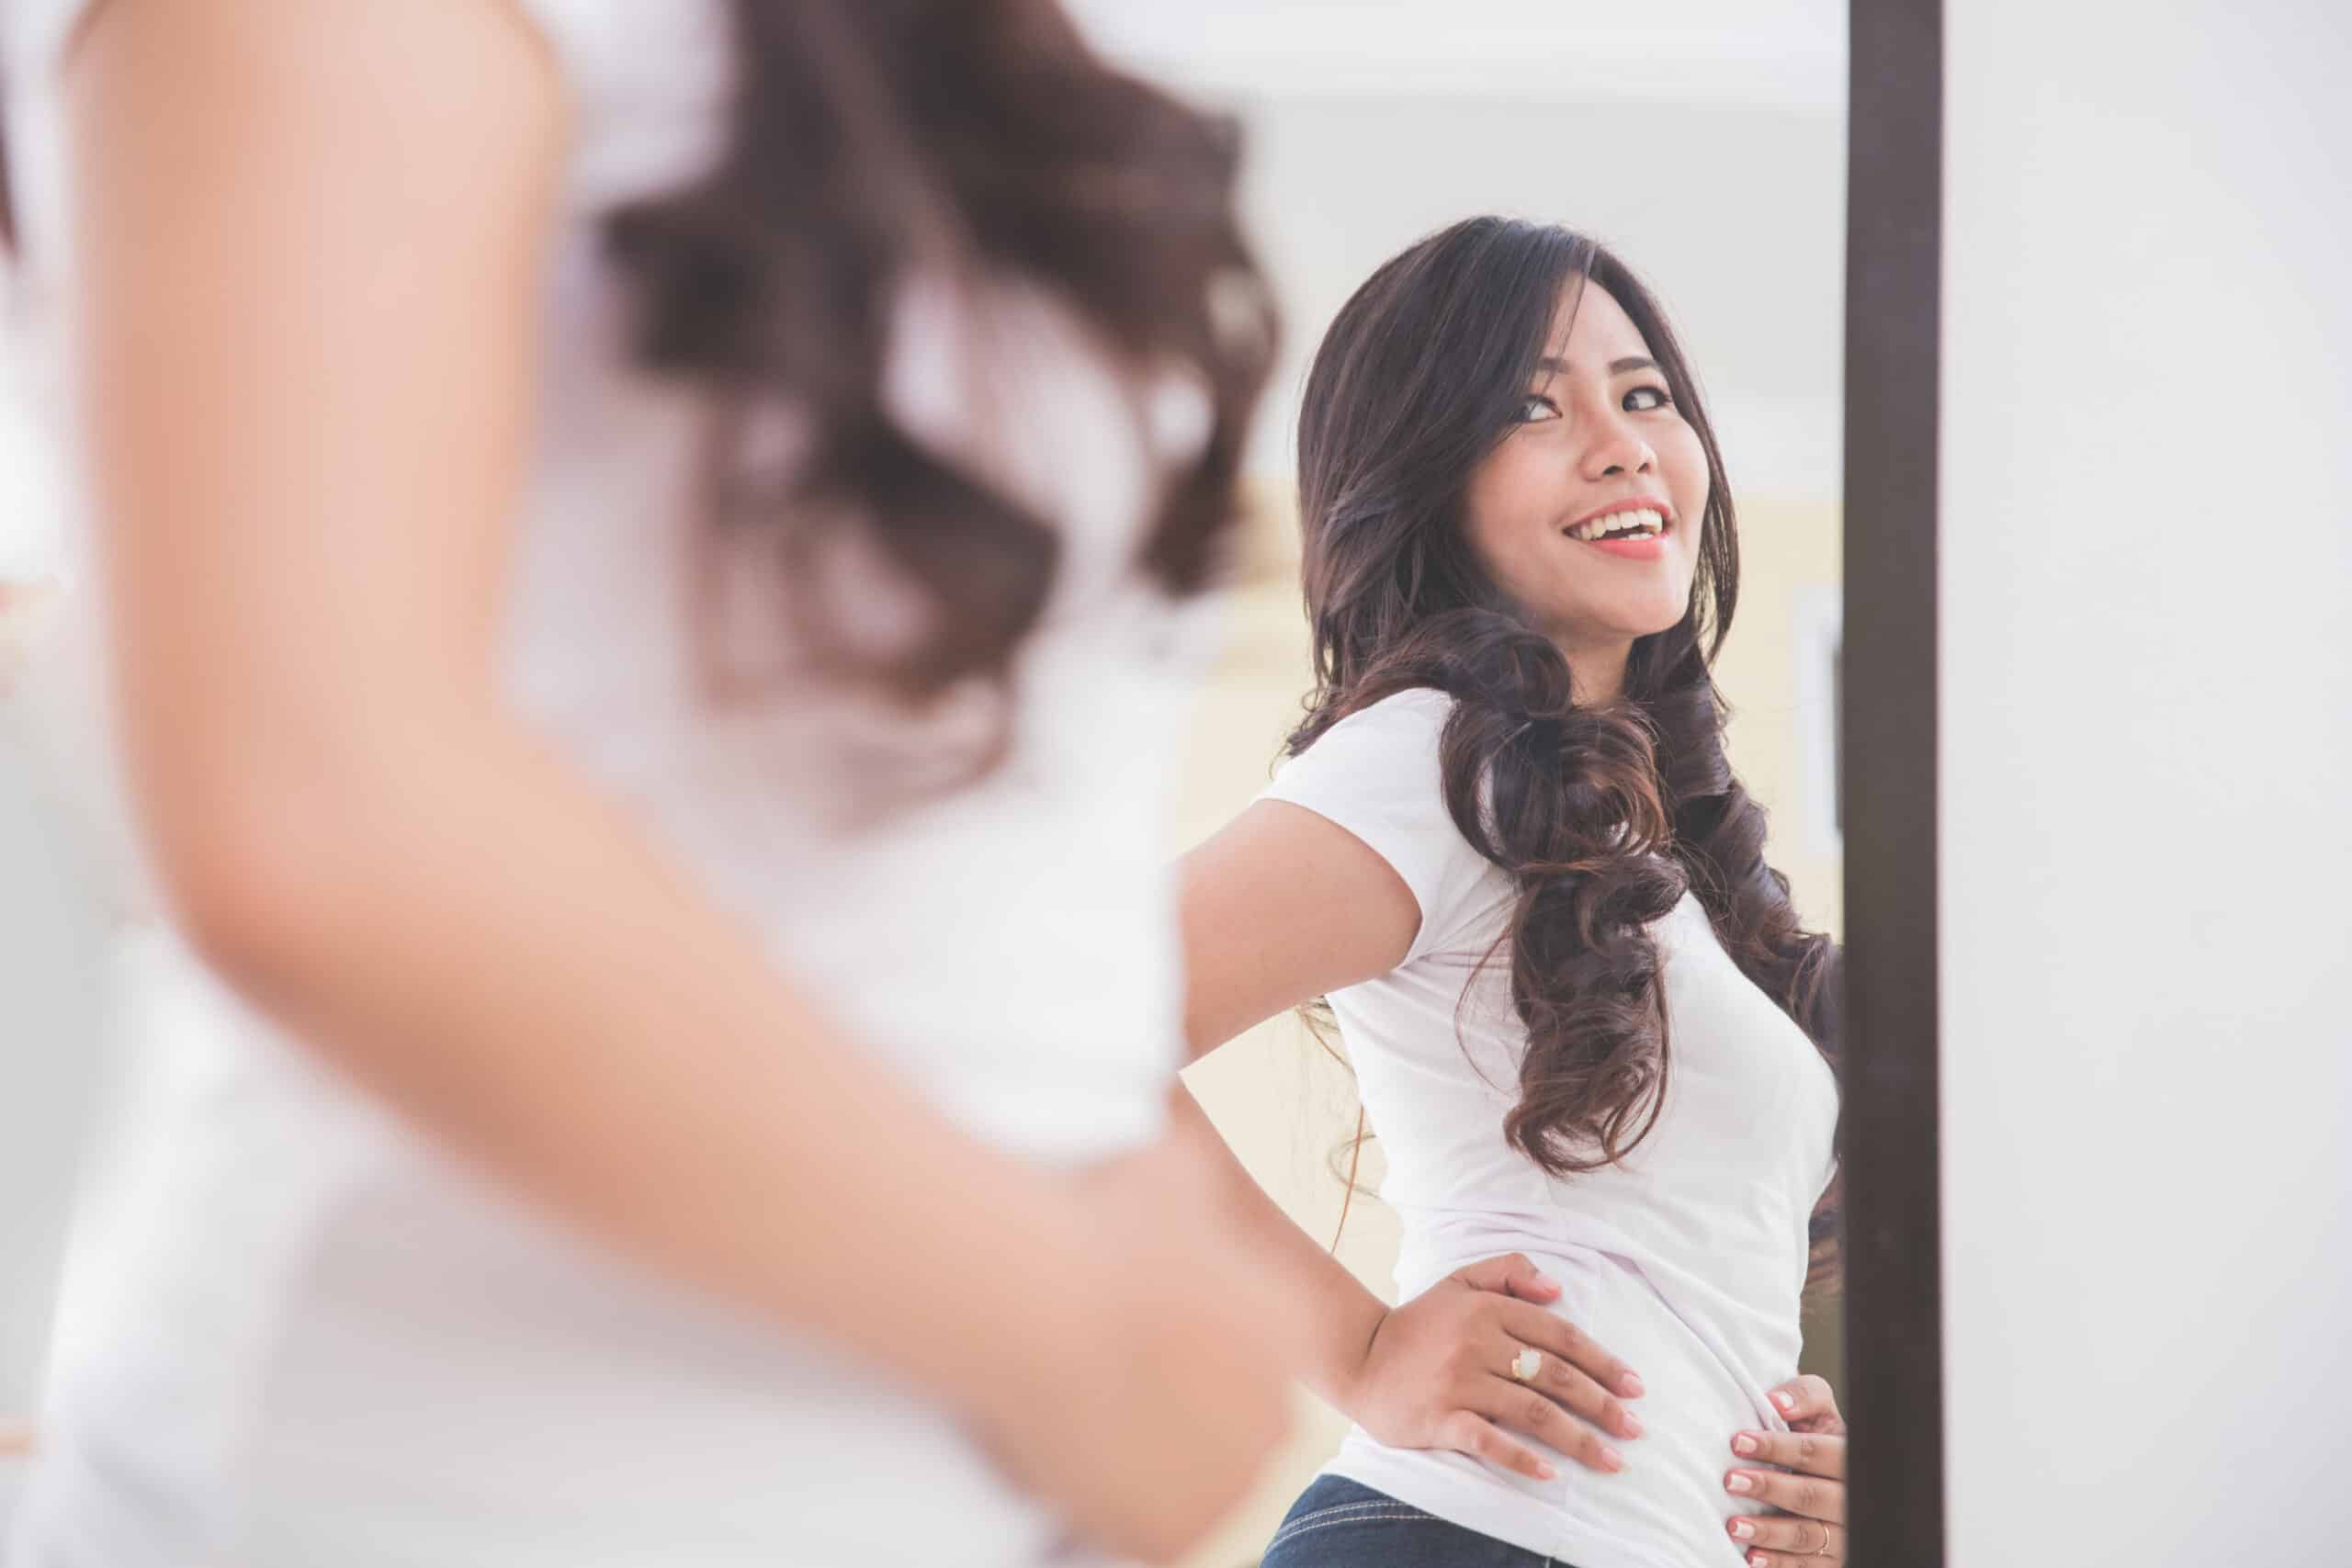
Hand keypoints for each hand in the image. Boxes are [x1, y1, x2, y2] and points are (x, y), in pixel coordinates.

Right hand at [970, 1116, 1308, 1565]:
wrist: (1040, 1300)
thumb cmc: (1100, 1221)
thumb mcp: (1169, 1165)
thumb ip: (1195, 1176)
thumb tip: (1190, 1151)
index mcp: (1291, 1325)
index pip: (1257, 1346)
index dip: (1191, 1339)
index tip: (1138, 1325)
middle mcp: (1277, 1412)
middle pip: (1231, 1417)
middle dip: (1179, 1401)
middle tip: (1105, 1373)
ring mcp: (1230, 1482)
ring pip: (1195, 1475)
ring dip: (1152, 1456)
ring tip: (1082, 1417)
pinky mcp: (1175, 1534)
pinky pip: (1153, 1525)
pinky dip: (1118, 1505)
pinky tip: (1075, 1460)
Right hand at [1343, 1252, 1644, 1480]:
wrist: (1357, 1357)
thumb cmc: (1418, 1324)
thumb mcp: (1461, 1281)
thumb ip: (1509, 1271)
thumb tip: (1558, 1288)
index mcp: (1488, 1309)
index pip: (1560, 1336)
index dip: (1602, 1361)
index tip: (1635, 1387)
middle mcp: (1477, 1343)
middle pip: (1554, 1376)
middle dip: (1602, 1404)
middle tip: (1635, 1429)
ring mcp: (1458, 1382)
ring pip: (1531, 1411)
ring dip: (1577, 1438)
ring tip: (1611, 1460)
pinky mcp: (1438, 1418)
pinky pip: (1487, 1440)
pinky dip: (1520, 1458)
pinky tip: (1549, 1473)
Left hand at [1724, 1373, 1846, 1565]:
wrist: (1839, 1477)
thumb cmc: (1820, 1437)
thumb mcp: (1820, 1410)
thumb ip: (1804, 1396)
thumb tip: (1776, 1402)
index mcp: (1849, 1455)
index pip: (1816, 1452)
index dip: (1777, 1447)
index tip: (1738, 1442)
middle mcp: (1851, 1497)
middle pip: (1811, 1496)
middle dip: (1769, 1488)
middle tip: (1730, 1481)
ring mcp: (1845, 1532)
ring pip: (1808, 1535)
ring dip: (1769, 1531)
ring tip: (1734, 1525)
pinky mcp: (1834, 1558)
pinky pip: (1808, 1565)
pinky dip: (1779, 1562)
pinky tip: (1752, 1557)